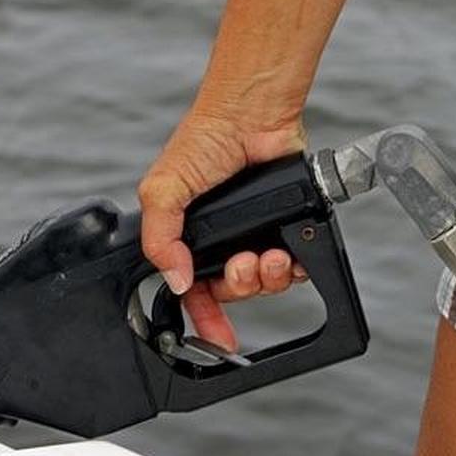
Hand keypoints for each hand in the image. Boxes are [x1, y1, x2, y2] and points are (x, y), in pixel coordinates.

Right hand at [138, 110, 308, 350]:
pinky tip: (288, 253)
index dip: (205, 319)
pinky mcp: (287, 224)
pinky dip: (294, 265)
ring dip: (267, 277)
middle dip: (241, 288)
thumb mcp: (161, 191)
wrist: (251, 115)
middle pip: (234, 291)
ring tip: (268, 255)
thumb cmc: (204, 143)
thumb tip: (175, 280)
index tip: (217, 339)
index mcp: (190, 237)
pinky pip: (295, 262)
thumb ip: (159, 239)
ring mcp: (256, 233)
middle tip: (244, 265)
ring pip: (265, 281)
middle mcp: (224, 240)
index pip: (194, 292)